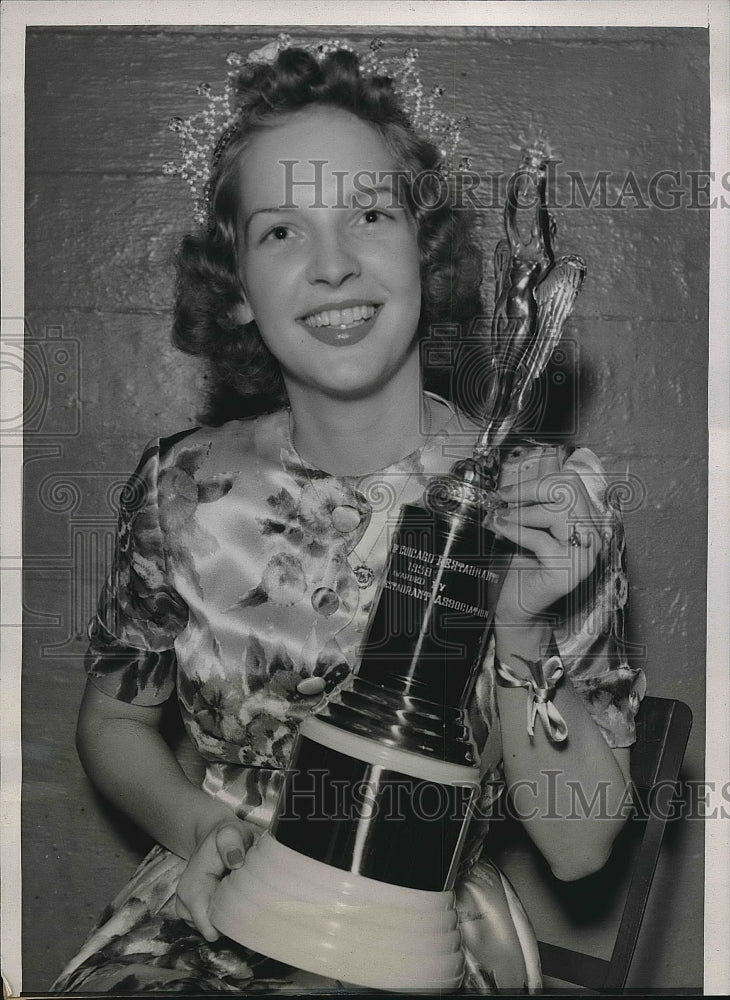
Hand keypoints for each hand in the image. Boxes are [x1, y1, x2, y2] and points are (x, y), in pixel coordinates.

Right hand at [175, 816, 260, 940]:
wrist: (214, 835)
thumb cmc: (225, 835)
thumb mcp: (231, 831)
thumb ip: (232, 842)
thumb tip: (235, 862)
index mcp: (193, 883)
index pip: (205, 922)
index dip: (227, 922)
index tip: (243, 907)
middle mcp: (185, 899)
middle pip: (211, 929)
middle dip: (229, 920)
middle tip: (243, 897)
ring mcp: (187, 908)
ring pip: (211, 929)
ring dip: (227, 917)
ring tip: (236, 893)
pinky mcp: (193, 912)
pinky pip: (211, 925)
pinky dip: (222, 915)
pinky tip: (229, 898)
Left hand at [490, 466, 607, 628]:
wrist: (518, 605)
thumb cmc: (524, 565)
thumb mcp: (530, 524)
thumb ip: (534, 498)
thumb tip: (531, 467)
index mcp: (587, 521)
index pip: (571, 482)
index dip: (538, 480)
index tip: (508, 489)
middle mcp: (593, 536)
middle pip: (568, 490)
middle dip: (529, 490)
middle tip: (501, 499)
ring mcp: (585, 555)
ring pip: (559, 512)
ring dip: (522, 512)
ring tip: (499, 517)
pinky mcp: (571, 571)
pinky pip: (542, 540)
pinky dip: (516, 531)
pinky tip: (500, 528)